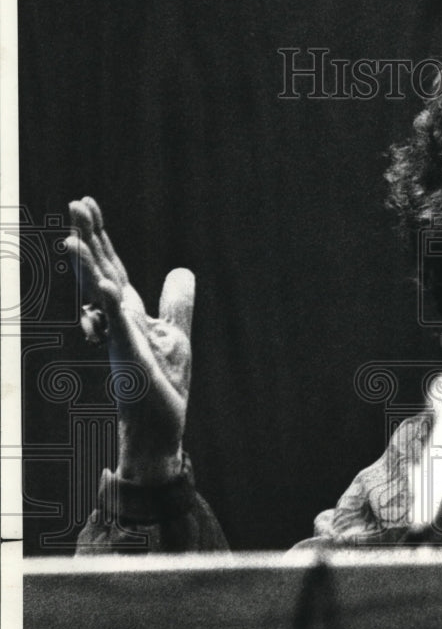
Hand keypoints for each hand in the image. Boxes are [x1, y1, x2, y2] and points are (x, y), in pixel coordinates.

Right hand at [66, 197, 194, 484]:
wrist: (160, 425)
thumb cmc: (163, 383)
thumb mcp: (175, 333)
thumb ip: (176, 302)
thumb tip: (181, 270)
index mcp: (128, 312)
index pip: (111, 266)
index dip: (99, 236)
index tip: (86, 204)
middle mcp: (119, 321)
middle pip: (100, 272)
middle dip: (89, 239)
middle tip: (76, 204)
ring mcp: (121, 339)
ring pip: (100, 297)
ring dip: (88, 269)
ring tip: (74, 240)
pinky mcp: (131, 359)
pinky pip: (119, 329)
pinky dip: (112, 308)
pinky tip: (106, 287)